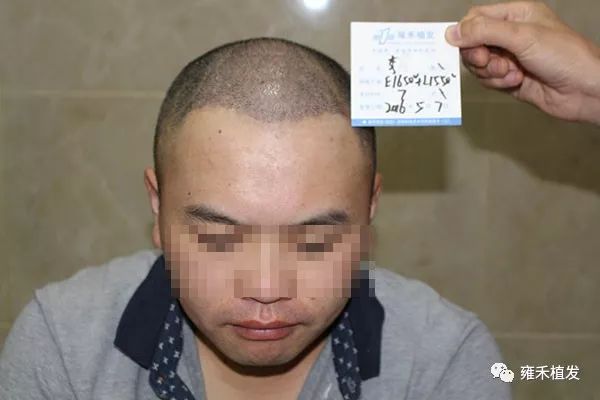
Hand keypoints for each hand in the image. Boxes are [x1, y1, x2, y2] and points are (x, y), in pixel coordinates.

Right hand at [445, 1, 599, 124]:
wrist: (584, 90)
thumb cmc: (565, 56)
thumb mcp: (522, 36)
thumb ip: (484, 32)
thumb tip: (451, 32)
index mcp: (516, 14)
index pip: (476, 18)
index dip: (467, 33)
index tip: (470, 46)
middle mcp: (511, 34)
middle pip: (473, 43)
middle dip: (478, 56)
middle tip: (489, 62)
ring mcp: (510, 57)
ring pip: (478, 64)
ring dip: (490, 72)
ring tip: (512, 73)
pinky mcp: (509, 79)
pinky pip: (488, 80)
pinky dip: (498, 83)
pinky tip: (517, 82)